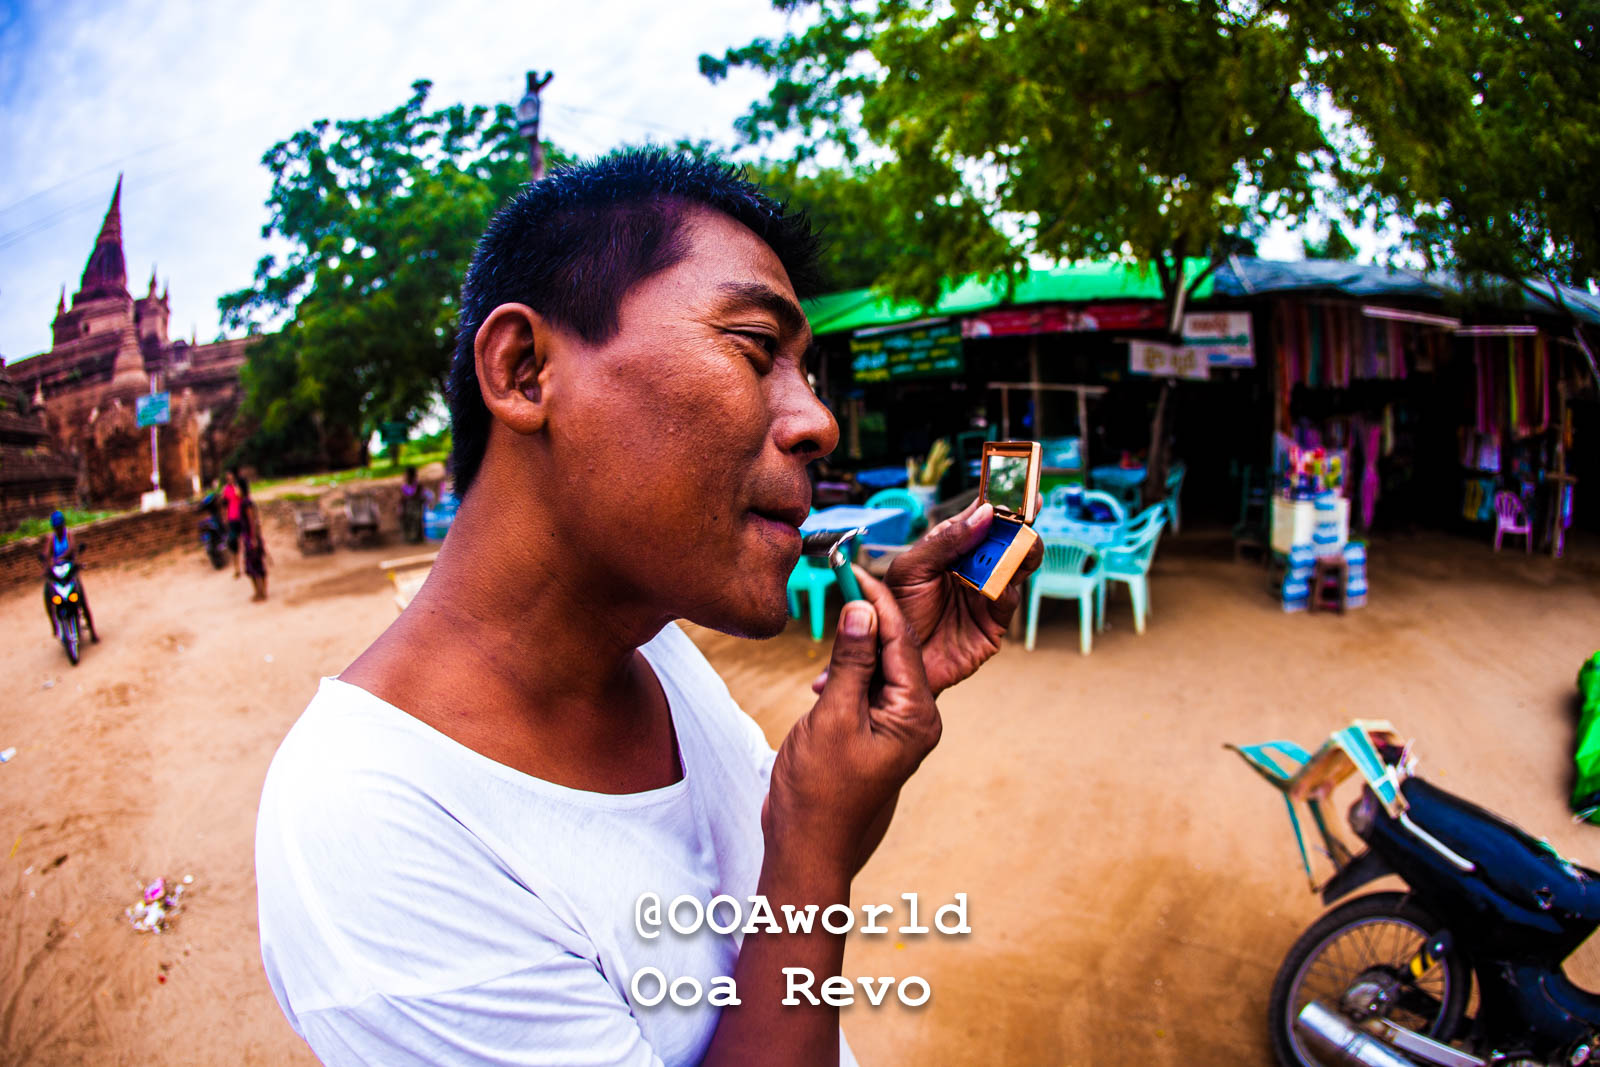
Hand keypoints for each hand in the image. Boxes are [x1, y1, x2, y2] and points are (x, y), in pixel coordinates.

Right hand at [764, 571, 939, 878]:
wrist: (806, 846)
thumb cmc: (819, 794)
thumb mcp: (833, 718)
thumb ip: (850, 663)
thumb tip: (862, 610)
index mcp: (917, 716)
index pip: (901, 642)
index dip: (877, 600)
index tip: (854, 568)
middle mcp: (916, 718)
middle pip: (897, 648)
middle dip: (872, 610)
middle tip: (846, 571)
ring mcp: (895, 726)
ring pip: (881, 664)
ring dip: (860, 633)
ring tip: (840, 593)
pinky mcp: (873, 731)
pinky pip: (868, 684)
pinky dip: (851, 661)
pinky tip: (836, 638)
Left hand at [880, 498, 1041, 694]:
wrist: (888, 661)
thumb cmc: (894, 612)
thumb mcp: (911, 569)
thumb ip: (946, 541)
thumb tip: (985, 514)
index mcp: (951, 548)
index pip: (981, 517)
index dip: (1001, 500)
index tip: (1018, 485)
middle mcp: (973, 567)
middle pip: (1007, 538)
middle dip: (1020, 522)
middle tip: (1027, 509)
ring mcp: (986, 594)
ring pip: (1017, 565)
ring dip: (1022, 550)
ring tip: (1022, 541)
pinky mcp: (993, 623)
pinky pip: (1010, 600)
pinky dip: (1008, 587)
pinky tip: (1000, 582)